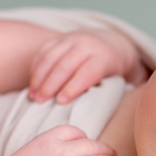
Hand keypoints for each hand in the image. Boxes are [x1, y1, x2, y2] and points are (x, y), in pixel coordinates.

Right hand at [28, 30, 147, 103]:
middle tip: (40, 102)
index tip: (61, 102)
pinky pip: (44, 51)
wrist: (112, 42)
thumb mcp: (122, 80)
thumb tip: (112, 116)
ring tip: (33, 96)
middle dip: (51, 84)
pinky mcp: (59, 38)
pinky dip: (36, 68)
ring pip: (51, 56)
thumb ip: (116, 94)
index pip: (87, 72)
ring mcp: (72, 39)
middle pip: (66, 64)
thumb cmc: (114, 72)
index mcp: (104, 57)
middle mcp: (88, 45)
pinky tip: (33, 84)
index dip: (73, 87)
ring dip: (39, 77)